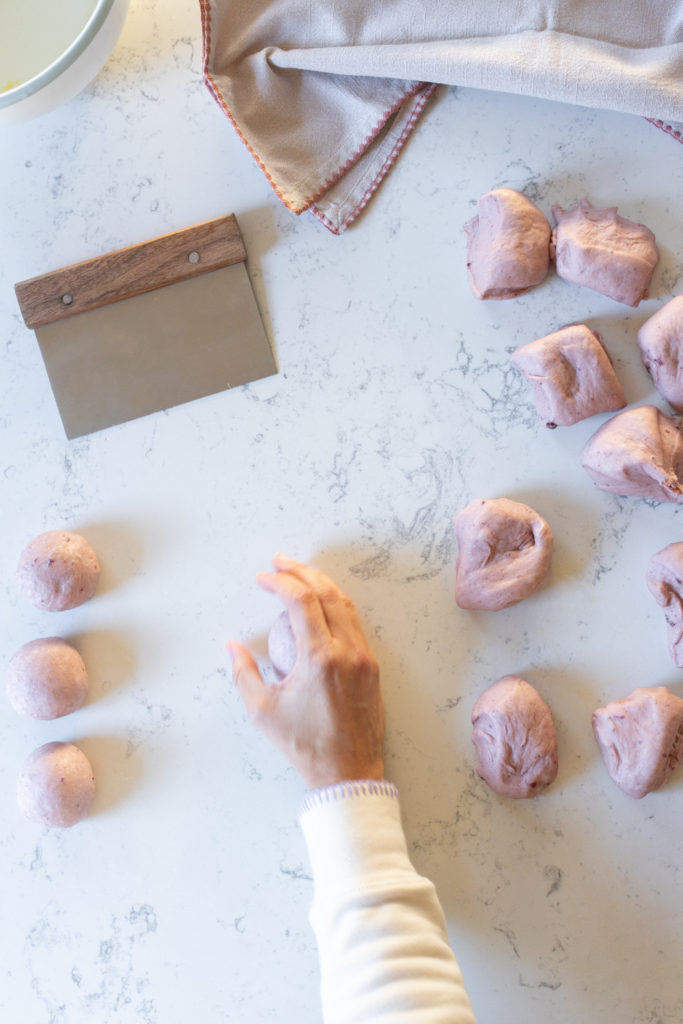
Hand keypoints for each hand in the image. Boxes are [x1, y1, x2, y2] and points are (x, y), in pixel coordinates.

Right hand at [227, 554, 384, 789]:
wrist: (347, 771)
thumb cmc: (304, 745)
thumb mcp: (263, 711)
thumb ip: (243, 674)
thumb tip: (232, 647)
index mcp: (319, 658)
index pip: (300, 601)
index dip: (280, 582)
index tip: (263, 578)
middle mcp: (346, 651)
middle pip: (327, 593)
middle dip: (301, 572)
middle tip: (280, 562)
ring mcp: (364, 657)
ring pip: (346, 605)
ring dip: (322, 584)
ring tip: (301, 575)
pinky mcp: (372, 667)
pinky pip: (355, 624)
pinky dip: (337, 605)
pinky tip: (322, 605)